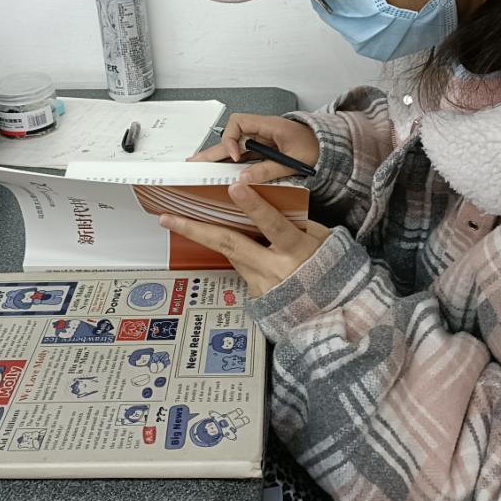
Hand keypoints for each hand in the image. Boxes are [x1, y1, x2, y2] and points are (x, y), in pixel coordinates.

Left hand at [159, 182, 330, 296]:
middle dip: (197, 229)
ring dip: (205, 236)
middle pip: (231, 244)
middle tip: (169, 217)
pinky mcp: (256, 294)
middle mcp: (275, 269)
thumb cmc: (331, 270)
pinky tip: (216, 237)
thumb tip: (271, 202)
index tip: (236, 188)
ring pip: (230, 252)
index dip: (255, 207)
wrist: (331, 313)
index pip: (273, 225)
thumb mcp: (323, 240)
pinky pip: (239, 264)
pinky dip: (231, 249)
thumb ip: (297, 222)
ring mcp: (262, 284)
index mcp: (297, 251)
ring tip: (177, 220)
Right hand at [190, 113, 318, 183]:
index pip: (239, 123)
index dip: (231, 140)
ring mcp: (262, 141)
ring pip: (234, 148)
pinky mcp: (264, 151)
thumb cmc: (317, 147)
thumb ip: (269, 170)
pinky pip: (243, 156)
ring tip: (199, 168)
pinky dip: (231, 164)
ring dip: (218, 158)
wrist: (331, 147)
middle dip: (213, 151)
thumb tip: (244, 180)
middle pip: (230, 138)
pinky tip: (219, 172)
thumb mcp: (295, 161)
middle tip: (193, 163)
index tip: (235, 157)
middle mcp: (262, 131)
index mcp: (270, 126)